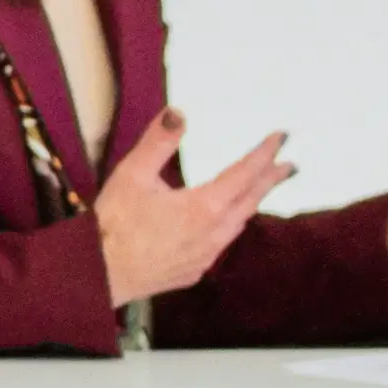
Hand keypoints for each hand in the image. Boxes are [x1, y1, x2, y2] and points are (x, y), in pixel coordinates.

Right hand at [89, 105, 292, 309]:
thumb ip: (159, 141)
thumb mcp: (132, 174)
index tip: (281, 137)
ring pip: (238, 225)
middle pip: (250, 201)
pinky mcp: (192, 272)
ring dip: (251, 204)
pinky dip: (229, 227)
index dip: (264, 153)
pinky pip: (220, 245)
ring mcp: (204, 257)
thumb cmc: (113, 224)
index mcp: (204, 206)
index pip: (245, 173)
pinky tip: (223, 225)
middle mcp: (212, 234)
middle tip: (289, 165)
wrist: (97, 276)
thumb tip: (179, 111)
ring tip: (259, 191)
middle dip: (270, 180)